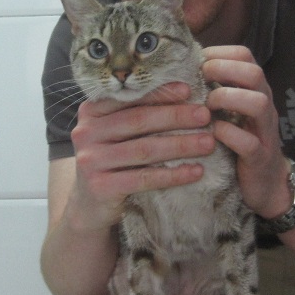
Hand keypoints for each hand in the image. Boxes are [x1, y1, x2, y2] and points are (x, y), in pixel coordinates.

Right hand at [67, 83, 216, 230]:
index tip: (189, 90)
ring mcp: (91, 160)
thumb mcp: (116, 133)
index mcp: (91, 111)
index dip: (160, 93)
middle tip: (205, 116)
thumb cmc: (112, 161)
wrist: (89, 204)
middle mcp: (86, 132)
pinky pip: (144, 178)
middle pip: (138, 121)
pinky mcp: (100, 187)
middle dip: (176, 117)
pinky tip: (195, 171)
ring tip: (208, 143)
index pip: (129, 98)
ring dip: (181, 145)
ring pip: (144, 149)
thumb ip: (135, 114)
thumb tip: (184, 95)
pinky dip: (173, 174)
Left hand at [201, 46, 291, 219]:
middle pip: (255, 72)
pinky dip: (228, 134)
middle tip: (201, 79)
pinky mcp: (260, 158)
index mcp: (255, 90)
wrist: (266, 184)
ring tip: (208, 106)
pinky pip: (249, 142)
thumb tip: (182, 68)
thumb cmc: (239, 142)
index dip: (219, 53)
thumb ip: (215, 89)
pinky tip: (213, 133)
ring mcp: (265, 131)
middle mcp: (264, 106)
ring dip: (227, 98)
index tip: (197, 62)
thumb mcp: (229, 111)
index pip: (245, 55)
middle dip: (223, 69)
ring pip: (258, 102)